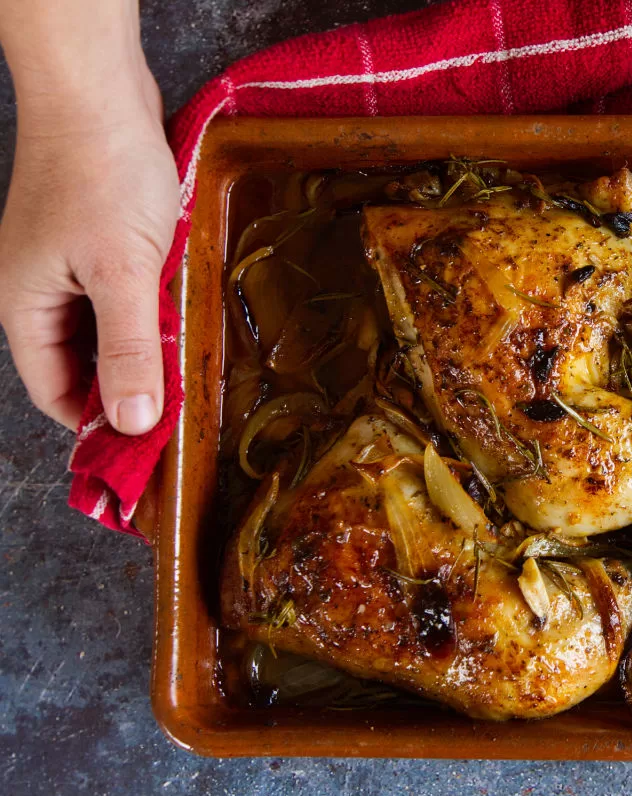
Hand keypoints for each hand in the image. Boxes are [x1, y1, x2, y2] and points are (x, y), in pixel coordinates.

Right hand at [0, 2, 178, 434]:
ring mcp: (65, 265)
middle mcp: (37, 291)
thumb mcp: (122, 273)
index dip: (100, 424)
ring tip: (189, 370)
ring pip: (105, 329)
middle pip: (81, 364)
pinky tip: (182, 318)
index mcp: (26, 308)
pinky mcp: (95, 242)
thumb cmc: (102, 175)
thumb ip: (126, 349)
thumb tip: (130, 421)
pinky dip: (147, 312)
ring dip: (142, 349)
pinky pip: (120, 295)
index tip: (149, 449)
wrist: (100, 93)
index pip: (56, 392)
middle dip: (127, 388)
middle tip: (181, 413)